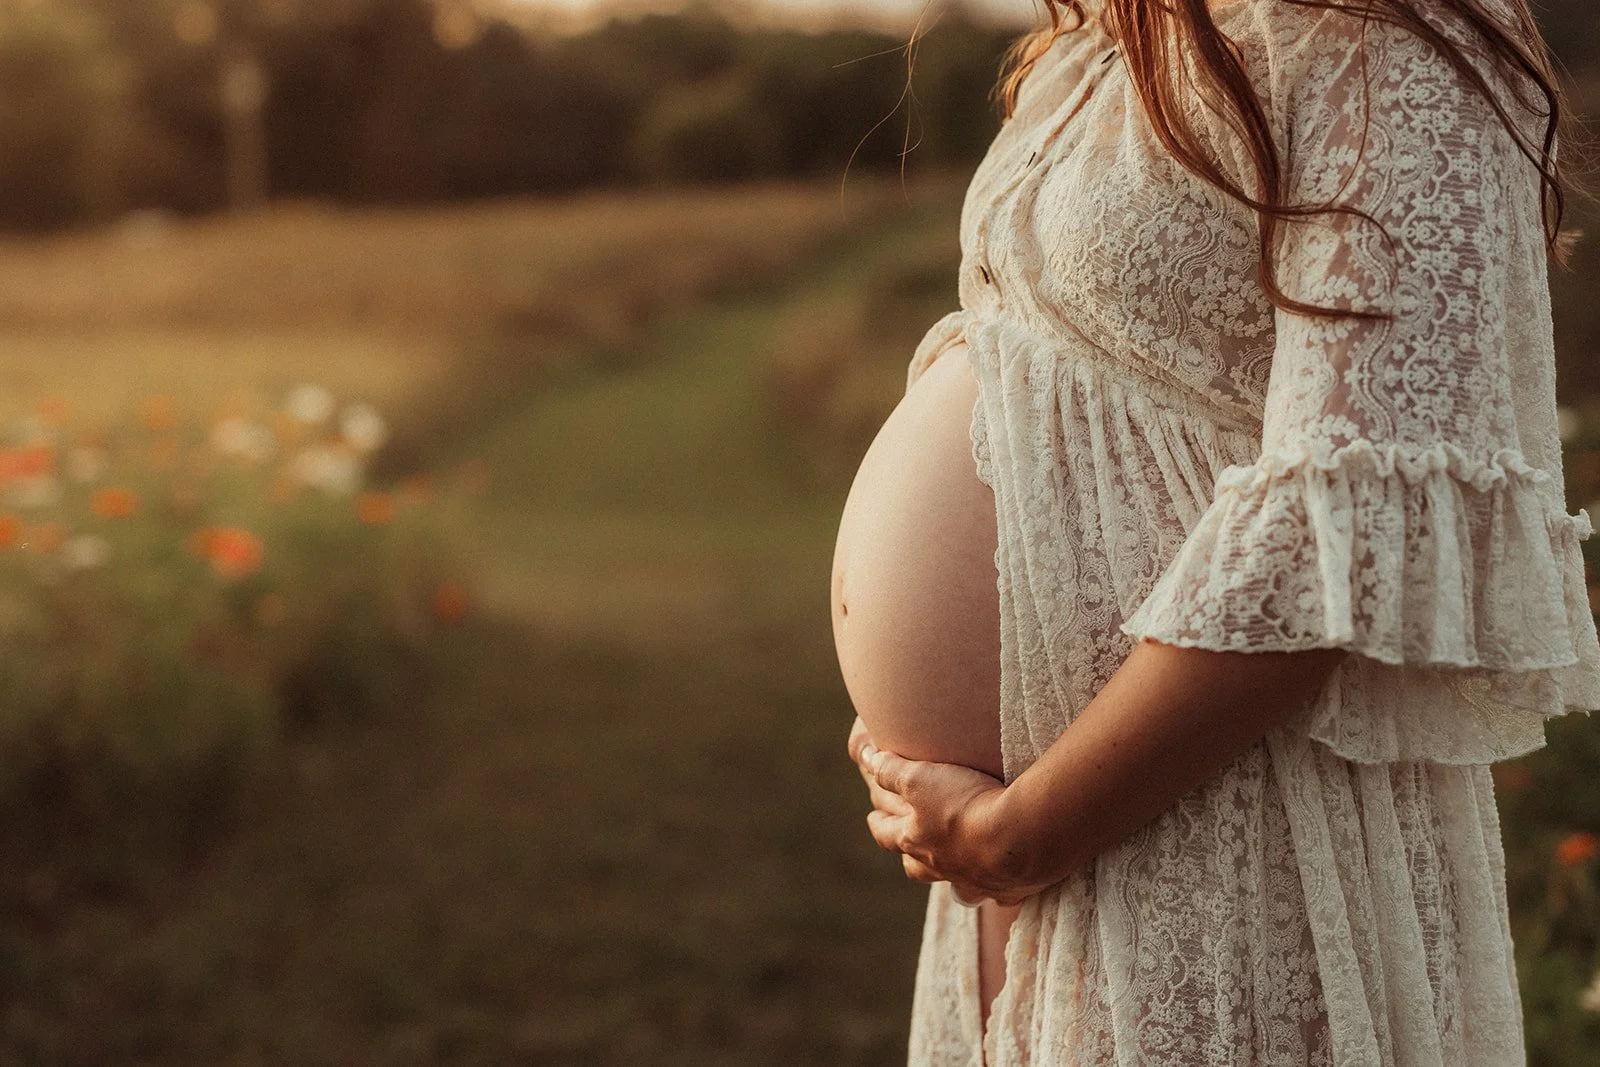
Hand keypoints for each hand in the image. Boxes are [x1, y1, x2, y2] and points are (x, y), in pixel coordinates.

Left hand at [849, 727, 1048, 906]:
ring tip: (956, 866)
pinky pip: (997, 893)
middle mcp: (940, 867)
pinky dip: (996, 887)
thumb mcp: (920, 779)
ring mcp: (974, 882)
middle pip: (916, 867)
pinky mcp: (1006, 888)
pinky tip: (1003, 881)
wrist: (1019, 838)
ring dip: (951, 877)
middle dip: (910, 856)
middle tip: (910, 843)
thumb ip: (892, 771)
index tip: (874, 817)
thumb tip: (868, 761)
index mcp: (916, 841)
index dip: (879, 823)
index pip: (887, 834)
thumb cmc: (963, 806)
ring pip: (956, 886)